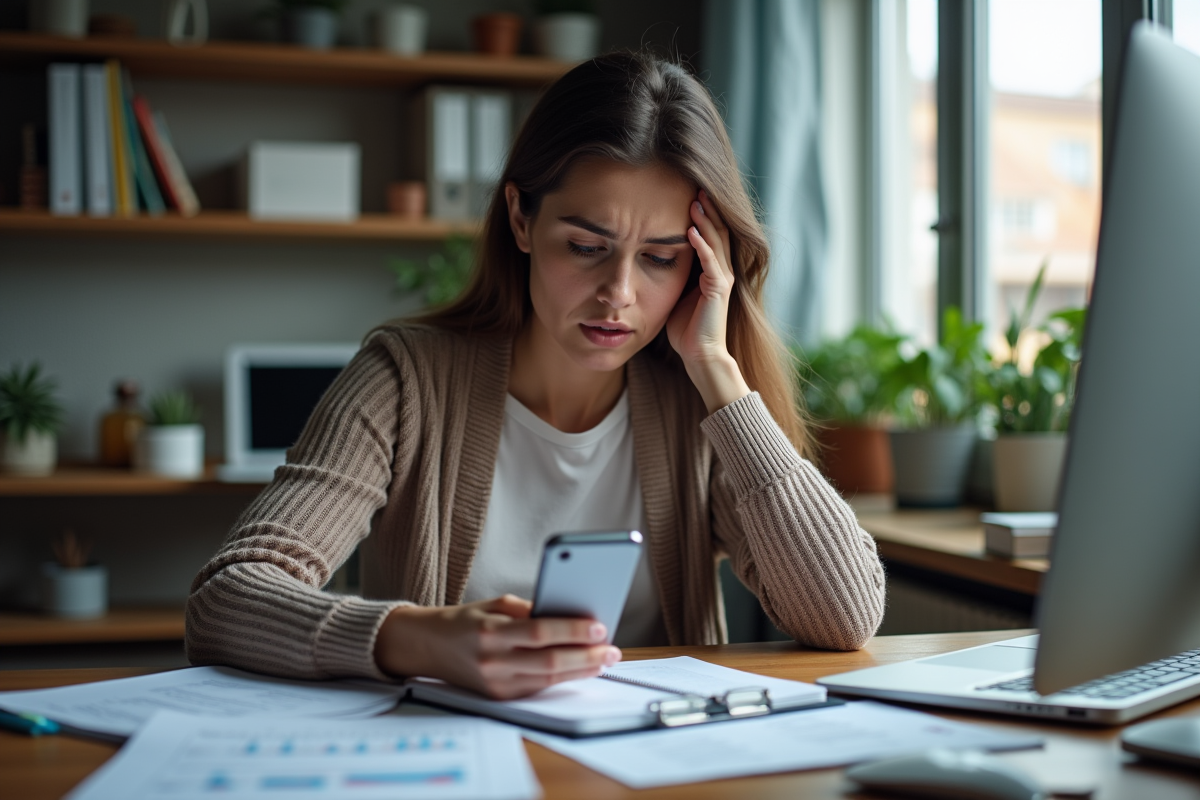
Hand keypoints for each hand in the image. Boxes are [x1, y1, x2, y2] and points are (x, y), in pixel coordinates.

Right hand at [373, 594, 620, 699]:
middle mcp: (492, 660)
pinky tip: (581, 669)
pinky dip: (562, 679)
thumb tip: (567, 614)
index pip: (540, 631)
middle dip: (586, 656)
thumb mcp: (493, 604)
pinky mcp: (498, 697)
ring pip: (547, 680)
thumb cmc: (465, 620)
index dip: (573, 630)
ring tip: (604, 660)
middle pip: (549, 662)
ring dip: (581, 670)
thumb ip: (528, 609)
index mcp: (490, 631)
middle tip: (612, 649)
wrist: (428, 646)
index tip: (599, 626)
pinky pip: (537, 689)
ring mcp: (495, 683)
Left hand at [665, 190, 750, 412]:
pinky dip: (702, 245)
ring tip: (694, 202)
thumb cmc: (686, 328)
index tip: (689, 196)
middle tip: (696, 188)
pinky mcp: (718, 290)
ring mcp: (722, 280)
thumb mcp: (676, 294)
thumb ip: (674, 276)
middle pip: (718, 232)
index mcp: (713, 271)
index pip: (712, 236)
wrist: (699, 355)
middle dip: (708, 211)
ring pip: (717, 242)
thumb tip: (654, 259)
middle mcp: (722, 272)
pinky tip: (691, 231)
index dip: (704, 216)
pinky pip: (711, 262)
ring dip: (705, 221)